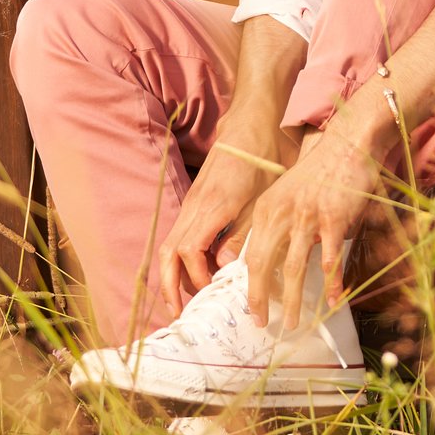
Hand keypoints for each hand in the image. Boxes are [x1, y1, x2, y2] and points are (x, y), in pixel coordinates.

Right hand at [154, 121, 290, 316]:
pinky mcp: (196, 200)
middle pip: (170, 252)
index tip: (213, 293)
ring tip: (184, 299)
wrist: (252, 121)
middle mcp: (196, 206)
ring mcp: (193, 202)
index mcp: (214, 206)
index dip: (198, 276)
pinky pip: (181, 234)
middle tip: (178, 313)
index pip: (190, 251)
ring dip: (174, 274)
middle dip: (170, 284)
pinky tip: (197, 272)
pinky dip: (182, 258)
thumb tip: (225, 267)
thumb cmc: (264, 157)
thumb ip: (243, 233)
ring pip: (171, 244)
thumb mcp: (263, 197)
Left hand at [241, 110, 390, 329]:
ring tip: (292, 322)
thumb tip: (274, 261)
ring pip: (293, 268)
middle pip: (262, 264)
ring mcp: (307, 217)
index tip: (251, 306)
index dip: (248, 284)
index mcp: (267, 209)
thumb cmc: (322, 172)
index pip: (250, 254)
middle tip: (261, 322)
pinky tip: (331, 300)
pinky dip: (329, 282)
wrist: (349, 144)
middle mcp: (281, 214)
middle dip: (259, 299)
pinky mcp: (333, 218)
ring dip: (291, 300)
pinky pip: (329, 259)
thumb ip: (279, 224)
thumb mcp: (288, 195)